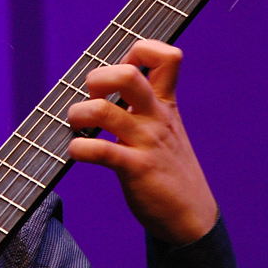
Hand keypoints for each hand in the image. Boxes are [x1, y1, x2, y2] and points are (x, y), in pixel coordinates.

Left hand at [67, 40, 216, 245]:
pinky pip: (101, 151)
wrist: (191, 218)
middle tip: (91, 98)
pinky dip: (79, 149)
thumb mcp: (164, 127)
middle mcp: (156, 117)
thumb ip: (144, 103)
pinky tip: (76, 152)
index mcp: (164, 104)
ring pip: (103, 111)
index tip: (121, 68)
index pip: (166, 56)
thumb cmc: (168, 168)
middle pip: (128, 74)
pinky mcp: (136, 169)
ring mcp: (146, 142)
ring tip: (77, 126)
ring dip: (78, 113)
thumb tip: (105, 81)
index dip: (140, 50)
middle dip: (97, 78)